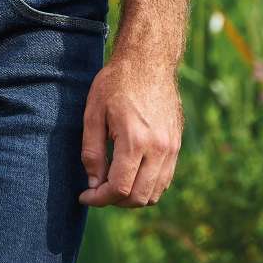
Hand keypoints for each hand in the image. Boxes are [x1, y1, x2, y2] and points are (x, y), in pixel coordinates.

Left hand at [78, 55, 182, 207]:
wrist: (148, 60)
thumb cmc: (116, 82)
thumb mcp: (93, 112)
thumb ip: (92, 151)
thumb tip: (93, 183)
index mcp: (135, 140)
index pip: (119, 188)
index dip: (99, 199)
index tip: (85, 196)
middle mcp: (158, 149)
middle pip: (138, 197)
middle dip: (114, 201)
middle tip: (96, 190)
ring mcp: (171, 148)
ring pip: (154, 193)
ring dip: (132, 197)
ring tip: (112, 183)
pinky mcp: (177, 145)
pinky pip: (164, 180)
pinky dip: (147, 186)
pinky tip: (130, 173)